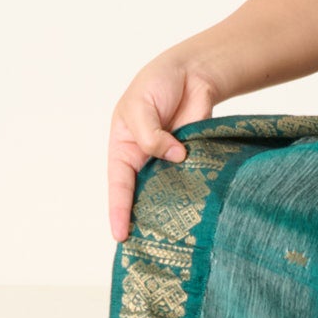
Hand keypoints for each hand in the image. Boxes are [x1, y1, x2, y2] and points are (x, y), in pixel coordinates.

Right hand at [107, 50, 222, 242]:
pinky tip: (199, 206)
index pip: (119, 185)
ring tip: (174, 233)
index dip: (118, 210)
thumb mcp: (141, 107)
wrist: (193, 73)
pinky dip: (195, 190)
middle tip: (148, 244)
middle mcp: (146, 159)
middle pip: (142, 194)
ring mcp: (171, 161)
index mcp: (124, 148)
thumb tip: (175, 157)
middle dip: (143, 217)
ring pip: (169, 190)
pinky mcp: (195, 158)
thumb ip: (151, 135)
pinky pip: (193, 178)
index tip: (120, 235)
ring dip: (172, 206)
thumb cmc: (157, 84)